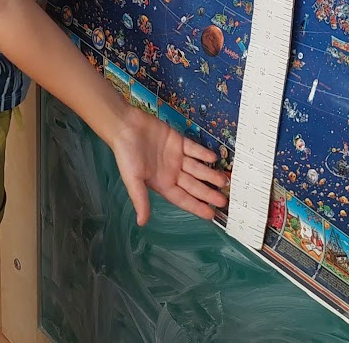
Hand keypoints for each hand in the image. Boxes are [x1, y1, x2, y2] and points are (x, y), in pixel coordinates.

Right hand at [108, 109, 229, 224]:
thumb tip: (142, 222)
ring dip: (210, 174)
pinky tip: (214, 159)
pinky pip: (194, 149)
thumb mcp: (133, 179)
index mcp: (162, 183)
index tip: (211, 215)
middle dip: (208, 193)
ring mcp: (176, 157)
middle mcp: (171, 172)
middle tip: (224, 200)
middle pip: (194, 185)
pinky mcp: (178, 141)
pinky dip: (204, 154)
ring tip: (224, 180)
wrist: (125, 126)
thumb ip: (140, 200)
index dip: (197, 207)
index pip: (183, 199)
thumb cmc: (126, 154)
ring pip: (197, 168)